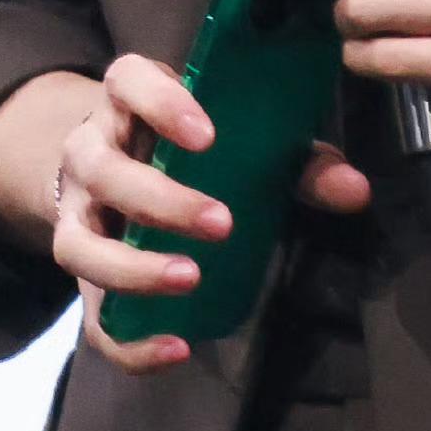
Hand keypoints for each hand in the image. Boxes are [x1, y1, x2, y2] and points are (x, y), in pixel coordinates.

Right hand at [49, 53, 371, 374]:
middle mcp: (90, 152)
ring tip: (190, 278)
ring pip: (78, 243)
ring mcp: (76, 214)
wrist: (117, 168)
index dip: (160, 103)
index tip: (206, 137)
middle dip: (160, 200)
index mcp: (128, 102)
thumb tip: (355, 191)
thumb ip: (299, 163)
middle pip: (104, 170)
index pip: (127, 81)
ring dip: (132, 266)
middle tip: (221, 224)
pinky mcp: (82, 275)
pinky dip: (128, 341)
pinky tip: (176, 349)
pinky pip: (89, 317)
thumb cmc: (195, 149)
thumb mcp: (242, 142)